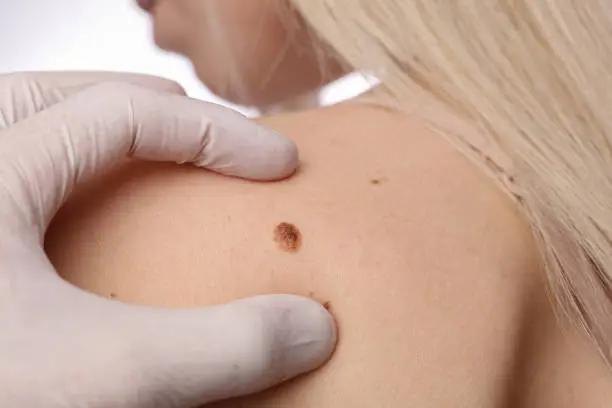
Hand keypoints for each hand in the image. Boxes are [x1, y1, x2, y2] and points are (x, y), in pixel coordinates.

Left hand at [0, 72, 335, 406]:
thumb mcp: (97, 378)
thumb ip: (217, 350)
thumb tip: (312, 327)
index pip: (129, 111)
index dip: (219, 129)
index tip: (280, 162)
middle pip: (73, 96)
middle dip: (160, 113)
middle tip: (220, 143)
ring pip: (31, 127)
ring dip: (106, 137)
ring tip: (158, 163)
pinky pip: (13, 181)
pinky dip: (66, 184)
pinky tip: (87, 226)